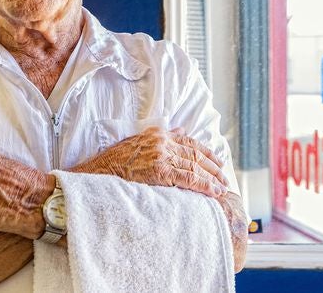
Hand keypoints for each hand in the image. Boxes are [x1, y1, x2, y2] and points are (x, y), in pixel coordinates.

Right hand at [72, 127, 228, 197]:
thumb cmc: (114, 162)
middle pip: (195, 154)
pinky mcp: (160, 172)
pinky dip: (204, 186)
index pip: (190, 142)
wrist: (97, 174)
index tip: (218, 163)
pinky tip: (213, 192)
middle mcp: (162, 142)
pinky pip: (188, 179)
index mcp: (158, 134)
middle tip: (224, 179)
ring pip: (195, 167)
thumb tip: (181, 130)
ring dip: (212, 179)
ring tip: (222, 188)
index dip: (207, 153)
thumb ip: (161, 136)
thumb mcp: (137, 141)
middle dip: (213, 167)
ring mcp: (161, 157)